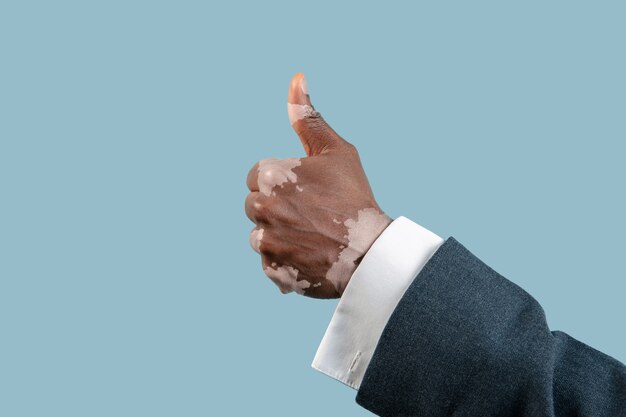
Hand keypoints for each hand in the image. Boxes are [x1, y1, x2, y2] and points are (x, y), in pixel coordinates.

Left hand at [245, 73, 391, 298]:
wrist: (372, 251)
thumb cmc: (355, 197)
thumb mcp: (336, 151)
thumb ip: (308, 118)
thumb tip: (296, 78)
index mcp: (271, 175)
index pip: (257, 176)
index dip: (283, 183)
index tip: (306, 192)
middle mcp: (262, 207)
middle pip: (255, 206)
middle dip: (277, 208)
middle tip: (311, 215)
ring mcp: (267, 242)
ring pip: (260, 235)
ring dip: (279, 236)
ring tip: (312, 237)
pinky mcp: (273, 270)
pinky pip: (269, 262)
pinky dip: (285, 261)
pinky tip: (310, 256)